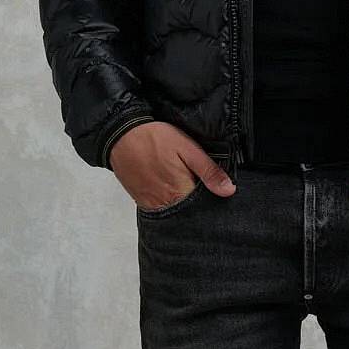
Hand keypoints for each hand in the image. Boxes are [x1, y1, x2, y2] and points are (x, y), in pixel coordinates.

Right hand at [111, 122, 235, 208]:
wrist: (119, 136)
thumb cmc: (153, 139)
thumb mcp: (187, 148)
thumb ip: (208, 170)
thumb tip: (229, 190)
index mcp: (181, 192)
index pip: (204, 207)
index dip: (210, 200)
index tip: (212, 190)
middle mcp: (165, 203)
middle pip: (189, 213)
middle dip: (196, 204)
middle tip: (194, 182)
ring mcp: (151, 204)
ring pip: (174, 212)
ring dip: (181, 203)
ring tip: (180, 182)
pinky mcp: (141, 201)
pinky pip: (159, 208)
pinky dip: (167, 201)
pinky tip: (168, 186)